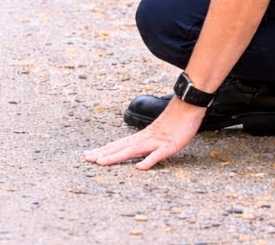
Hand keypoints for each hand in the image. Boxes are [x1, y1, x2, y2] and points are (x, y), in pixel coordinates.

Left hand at [84, 97, 204, 169]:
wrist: (188, 107)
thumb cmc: (175, 121)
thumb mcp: (157, 134)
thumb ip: (146, 143)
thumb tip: (137, 153)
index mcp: (141, 138)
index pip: (118, 145)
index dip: (102, 150)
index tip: (87, 154)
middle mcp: (144, 139)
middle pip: (120, 148)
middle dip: (102, 154)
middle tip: (85, 158)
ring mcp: (156, 142)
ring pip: (132, 151)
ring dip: (116, 156)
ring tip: (101, 162)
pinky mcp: (169, 146)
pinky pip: (158, 155)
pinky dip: (148, 160)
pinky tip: (139, 167)